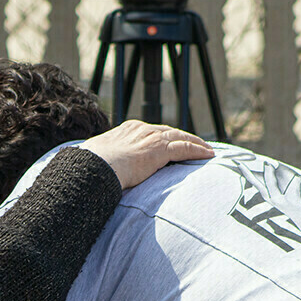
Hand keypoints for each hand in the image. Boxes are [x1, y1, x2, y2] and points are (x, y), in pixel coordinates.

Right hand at [79, 120, 213, 189]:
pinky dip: (198, 151)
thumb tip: (99, 170)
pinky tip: (209, 155)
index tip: (171, 142)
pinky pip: (185, 148)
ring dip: (196, 143)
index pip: (152, 131)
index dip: (164, 136)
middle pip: (170, 131)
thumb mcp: (98, 159)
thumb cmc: (91, 166)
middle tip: (196, 144)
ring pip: (181, 137)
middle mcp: (142, 130)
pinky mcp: (159, 150)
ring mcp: (152, 138)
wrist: (94, 166)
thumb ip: (106, 161)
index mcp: (127, 130)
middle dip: (183, 137)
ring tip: (207, 150)